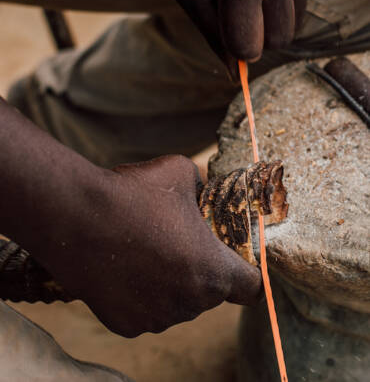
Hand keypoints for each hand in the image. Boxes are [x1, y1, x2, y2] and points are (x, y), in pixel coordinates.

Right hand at [44, 155, 261, 337]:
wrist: (77, 217)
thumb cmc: (133, 195)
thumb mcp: (179, 171)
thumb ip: (200, 186)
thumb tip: (199, 190)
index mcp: (213, 270)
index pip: (251, 288)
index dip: (247, 275)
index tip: (236, 264)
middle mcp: (190, 302)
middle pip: (209, 293)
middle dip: (198, 271)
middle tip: (175, 244)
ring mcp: (157, 318)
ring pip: (175, 303)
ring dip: (168, 284)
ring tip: (144, 251)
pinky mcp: (127, 325)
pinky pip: (144, 311)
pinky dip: (139, 295)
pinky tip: (123, 268)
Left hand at [171, 0, 315, 63]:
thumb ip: (211, 34)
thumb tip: (233, 72)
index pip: (249, 47)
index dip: (235, 48)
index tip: (226, 34)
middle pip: (278, 41)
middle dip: (256, 39)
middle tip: (236, 15)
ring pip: (294, 25)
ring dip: (271, 22)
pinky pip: (301, 0)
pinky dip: (282, 1)